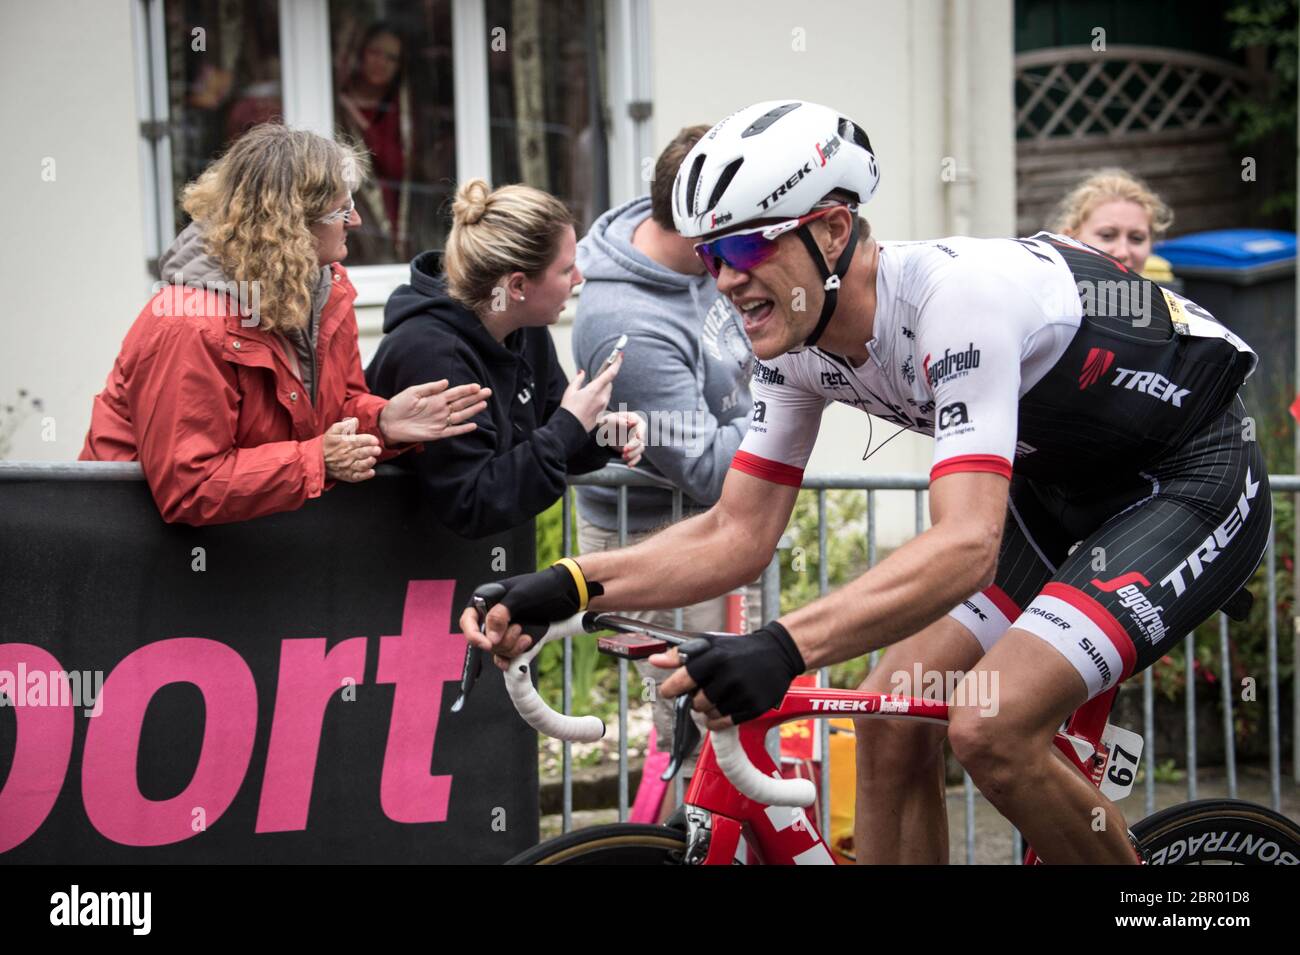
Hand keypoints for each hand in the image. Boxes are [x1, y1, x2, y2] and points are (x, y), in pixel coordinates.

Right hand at [322, 417, 381, 482]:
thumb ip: (345, 425)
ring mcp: (348, 466)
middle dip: (371, 451)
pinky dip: (364, 475)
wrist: (317, 459)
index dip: (368, 440)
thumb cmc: (327, 444)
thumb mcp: (333, 431)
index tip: (375, 440)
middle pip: (361, 453)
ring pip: (360, 465)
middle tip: (377, 449)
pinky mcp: (348, 475)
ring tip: (373, 459)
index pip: (358, 441)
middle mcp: (347, 455)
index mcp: (344, 443)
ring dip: (368, 463)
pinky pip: (357, 476)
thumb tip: (355, 420)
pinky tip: (371, 472)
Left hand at [379, 380, 490, 444]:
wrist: (388, 422)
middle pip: (462, 403)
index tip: (477, 386)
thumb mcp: (413, 392)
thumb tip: (446, 382)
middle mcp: (440, 410)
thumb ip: (430, 388)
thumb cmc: (398, 405)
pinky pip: (453, 431)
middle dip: (475, 397)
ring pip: (460, 415)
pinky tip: (473, 425)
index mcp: (435, 399)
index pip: (455, 393)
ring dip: (472, 410)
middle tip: (487, 392)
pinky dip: (463, 429)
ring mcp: (440, 422)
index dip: (466, 390)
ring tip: (484, 404)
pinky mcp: (437, 434)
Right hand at [458, 565, 601, 670]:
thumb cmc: (543, 587)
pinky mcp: (515, 639)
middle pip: (484, 640)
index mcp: (487, 600)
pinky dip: (512, 656)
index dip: (473, 635)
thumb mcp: (521, 596)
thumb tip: (490, 638)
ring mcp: (504, 628)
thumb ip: (501, 614)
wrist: (567, 593)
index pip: (468, 621)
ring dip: (512, 647)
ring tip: (527, 635)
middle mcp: (493, 615)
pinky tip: (523, 649)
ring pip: (497, 649)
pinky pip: (506, 655)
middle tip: (519, 629)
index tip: (487, 644)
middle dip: (502, 641)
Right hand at [560, 355, 621, 431]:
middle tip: (597, 376)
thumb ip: (578, 379)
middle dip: (604, 378)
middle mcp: (602, 397)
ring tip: (590, 391)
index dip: (617, 363)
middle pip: (609, 383)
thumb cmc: (569, 410)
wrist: (570, 428)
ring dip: (602, 388)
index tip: (620, 356)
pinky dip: (600, 397)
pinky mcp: (602, 413)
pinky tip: (590, 401)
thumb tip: (582, 373)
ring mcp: (603, 406)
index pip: (610, 373)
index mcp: (594, 389)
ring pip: (607, 392)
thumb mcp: (570, 391)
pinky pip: (604, 401)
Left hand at [596, 410, 645, 466]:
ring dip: (633, 454)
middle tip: (624, 450)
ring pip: (640, 448)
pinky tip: (629, 465)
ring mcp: (636, 440)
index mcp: (633, 419)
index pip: (640, 425)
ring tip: (623, 457)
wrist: (603, 433)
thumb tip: (629, 423)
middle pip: (640, 438)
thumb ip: (617, 420)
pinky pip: (637, 456)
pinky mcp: (634, 449)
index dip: (640, 431)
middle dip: (633, 445)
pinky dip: (634, 461)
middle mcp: (637, 429)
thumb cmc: (606, 423)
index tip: (638, 437)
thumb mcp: (608, 420)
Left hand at [651, 622, 805, 728]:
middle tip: (701, 691)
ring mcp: (744, 692)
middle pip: (696, 703)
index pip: (683, 680)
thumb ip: (680, 654)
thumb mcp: (709, 645)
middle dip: (693, 700)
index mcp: (715, 657)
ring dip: (706, 710)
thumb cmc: (737, 649)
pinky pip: (724, 723)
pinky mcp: (754, 706)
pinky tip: (720, 709)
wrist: (777, 652)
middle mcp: (729, 675)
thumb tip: (654, 660)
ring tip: (715, 697)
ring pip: (709, 715)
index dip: (671, 689)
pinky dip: (717, 720)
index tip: (669, 691)